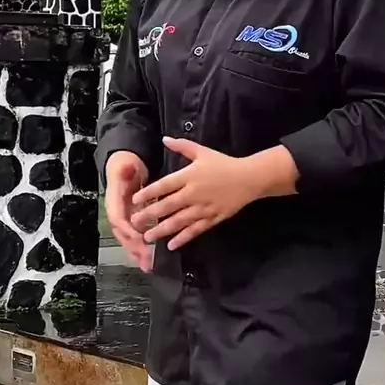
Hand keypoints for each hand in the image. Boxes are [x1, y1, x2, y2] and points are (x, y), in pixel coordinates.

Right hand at [105, 151, 152, 271]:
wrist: (123, 166)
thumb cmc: (125, 165)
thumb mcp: (125, 163)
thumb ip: (126, 168)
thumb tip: (126, 168)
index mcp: (113, 200)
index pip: (118, 218)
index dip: (128, 230)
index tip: (140, 239)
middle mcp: (116, 213)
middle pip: (122, 234)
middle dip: (134, 248)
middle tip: (147, 260)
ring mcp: (122, 219)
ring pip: (127, 240)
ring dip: (136, 254)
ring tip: (148, 266)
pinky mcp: (129, 222)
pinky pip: (132, 239)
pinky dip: (139, 250)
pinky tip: (147, 261)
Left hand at [131, 138, 298, 250]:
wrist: (249, 178)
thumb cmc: (224, 164)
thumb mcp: (202, 151)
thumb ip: (182, 146)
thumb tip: (164, 139)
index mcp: (189, 176)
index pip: (164, 185)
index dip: (148, 193)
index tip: (134, 200)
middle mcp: (193, 193)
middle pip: (167, 206)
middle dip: (150, 215)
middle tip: (134, 223)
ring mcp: (203, 208)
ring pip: (179, 221)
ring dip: (162, 230)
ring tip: (148, 237)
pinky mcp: (213, 219)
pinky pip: (195, 230)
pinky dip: (183, 238)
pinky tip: (171, 245)